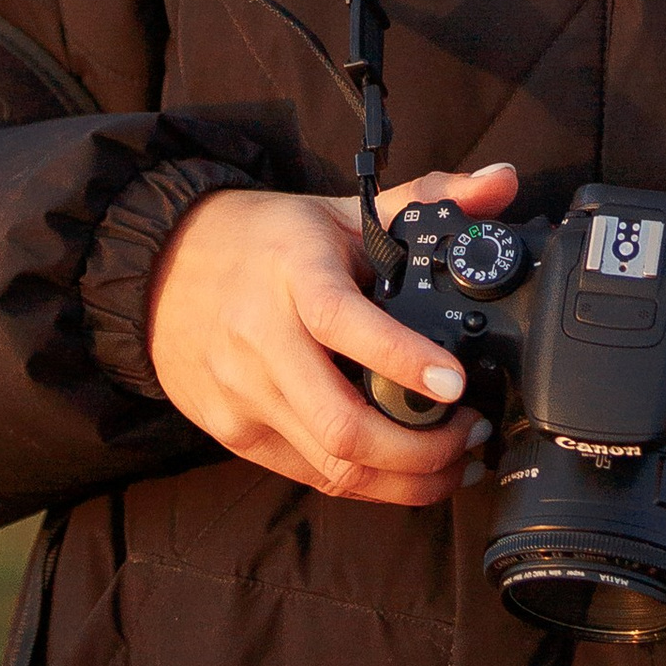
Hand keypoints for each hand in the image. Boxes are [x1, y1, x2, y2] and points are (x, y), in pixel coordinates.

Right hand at [146, 160, 521, 506]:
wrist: (161, 269)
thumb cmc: (266, 240)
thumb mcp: (340, 209)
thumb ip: (428, 196)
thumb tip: (503, 182)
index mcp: (292, 273)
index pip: (343, 322)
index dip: (402, 360)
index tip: (456, 383)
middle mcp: (261, 340)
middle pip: (342, 424)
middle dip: (421, 450)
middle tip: (473, 434)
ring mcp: (243, 396)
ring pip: (331, 465)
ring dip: (404, 480)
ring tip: (456, 463)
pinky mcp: (234, 434)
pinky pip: (309, 474)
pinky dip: (366, 484)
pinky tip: (406, 474)